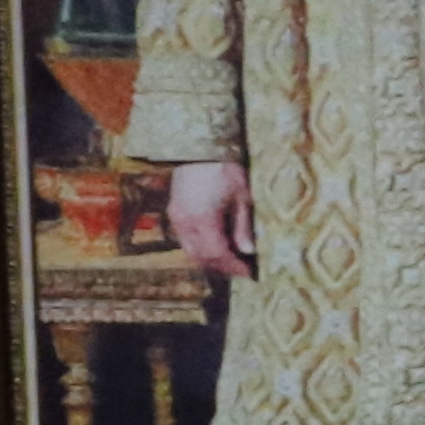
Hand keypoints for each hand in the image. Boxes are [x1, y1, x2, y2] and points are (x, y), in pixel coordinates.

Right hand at [165, 160, 252, 274]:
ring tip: (232, 261)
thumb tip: (249, 252)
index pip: (217, 254)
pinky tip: (217, 246)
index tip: (250, 274)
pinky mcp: (174, 213)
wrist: (199, 150)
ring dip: (211, 260)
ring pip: (191, 251)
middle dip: (223, 267)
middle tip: (244, 271)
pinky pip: (186, 240)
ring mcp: (176, 218)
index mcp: (204, 219)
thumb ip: (243, 227)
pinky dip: (201, 248)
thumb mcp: (242, 198)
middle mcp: (185, 222)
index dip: (234, 267)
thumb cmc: (226, 170)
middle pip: (202, 257)